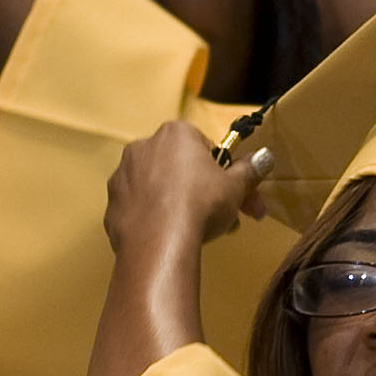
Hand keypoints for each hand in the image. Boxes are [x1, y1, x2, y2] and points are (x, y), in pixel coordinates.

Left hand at [101, 118, 261, 262]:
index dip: (225, 174)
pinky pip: (140, 211)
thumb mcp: (236, 187)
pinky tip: (170, 239)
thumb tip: (265, 157)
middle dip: (204, 193)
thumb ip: (250, 170)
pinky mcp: (111, 207)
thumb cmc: (201, 204)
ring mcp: (122, 177)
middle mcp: (143, 147)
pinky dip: (155, 222)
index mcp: (175, 134)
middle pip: (181, 169)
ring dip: (179, 206)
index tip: (237, 195)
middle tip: (225, 220)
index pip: (205, 147)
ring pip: (158, 190)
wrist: (158, 242)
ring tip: (199, 234)